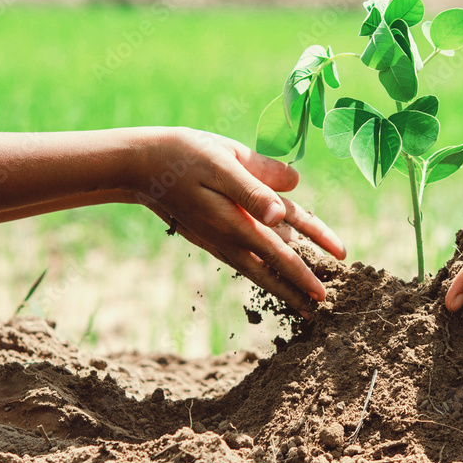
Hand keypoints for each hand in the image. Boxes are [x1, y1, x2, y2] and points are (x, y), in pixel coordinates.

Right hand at [135, 127, 345, 316]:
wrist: (140, 164)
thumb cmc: (185, 155)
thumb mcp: (223, 162)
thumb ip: (255, 188)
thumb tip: (282, 211)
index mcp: (236, 224)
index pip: (280, 255)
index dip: (303, 274)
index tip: (322, 294)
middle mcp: (228, 238)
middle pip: (272, 268)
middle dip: (298, 287)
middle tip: (321, 307)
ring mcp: (218, 239)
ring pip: (259, 264)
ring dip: (282, 282)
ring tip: (302, 299)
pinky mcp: (210, 234)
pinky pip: (244, 254)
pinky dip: (263, 266)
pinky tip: (271, 271)